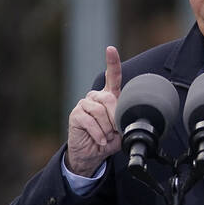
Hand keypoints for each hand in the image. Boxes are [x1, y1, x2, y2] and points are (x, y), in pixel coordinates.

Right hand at [65, 46, 121, 176]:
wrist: (92, 155)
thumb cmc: (108, 140)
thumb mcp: (122, 131)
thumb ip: (125, 121)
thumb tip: (128, 117)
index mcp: (109, 97)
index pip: (112, 77)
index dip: (112, 62)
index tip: (111, 49)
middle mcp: (96, 97)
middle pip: (109, 99)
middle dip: (115, 118)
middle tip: (115, 132)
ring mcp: (84, 104)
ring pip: (100, 111)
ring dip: (107, 128)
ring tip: (107, 137)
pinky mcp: (76, 114)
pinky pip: (90, 121)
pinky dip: (99, 133)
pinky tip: (100, 140)